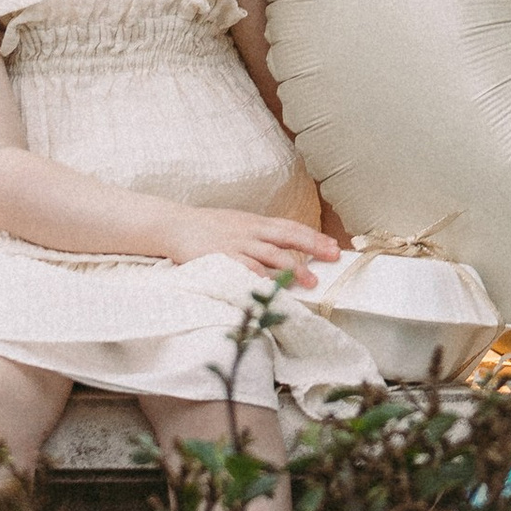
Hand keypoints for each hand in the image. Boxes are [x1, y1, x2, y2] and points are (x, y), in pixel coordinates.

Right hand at [163, 205, 344, 282]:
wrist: (175, 225)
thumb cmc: (208, 228)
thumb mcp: (238, 225)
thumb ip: (259, 235)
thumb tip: (283, 247)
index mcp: (256, 222)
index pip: (291, 228)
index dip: (313, 236)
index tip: (333, 245)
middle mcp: (251, 231)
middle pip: (288, 238)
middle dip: (313, 247)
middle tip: (334, 256)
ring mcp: (238, 244)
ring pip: (272, 255)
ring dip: (293, 269)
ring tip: (310, 282)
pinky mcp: (222, 258)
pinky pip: (246, 269)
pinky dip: (262, 278)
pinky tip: (275, 287)